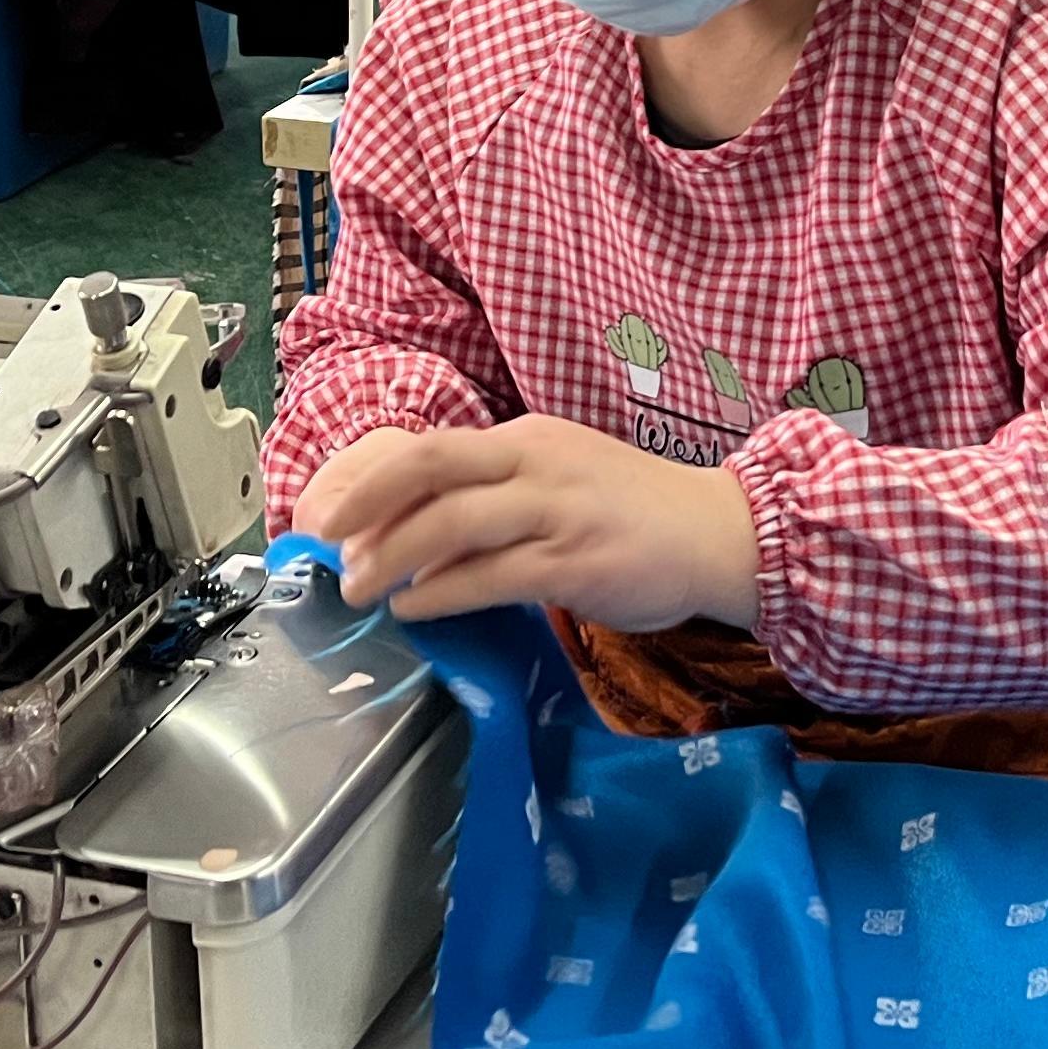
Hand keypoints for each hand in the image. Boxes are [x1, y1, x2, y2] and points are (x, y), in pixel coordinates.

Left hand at [297, 415, 759, 633]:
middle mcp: (535, 463)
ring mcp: (556, 509)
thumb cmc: (636, 511)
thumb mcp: (562, 480)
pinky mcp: (575, 560)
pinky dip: (443, 593)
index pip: (434, 450)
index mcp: (527, 439)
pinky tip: (414, 610)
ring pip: (452, 524)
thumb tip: (420, 538)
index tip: (335, 516)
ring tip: (360, 588)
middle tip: (327, 545)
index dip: (375, 482)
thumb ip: (500, 497)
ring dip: (393, 558)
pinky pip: (492, 576)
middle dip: (366, 506)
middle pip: (429, 469)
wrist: (721, 531)